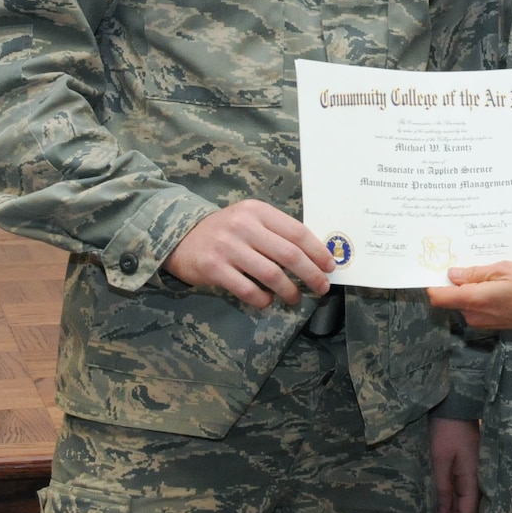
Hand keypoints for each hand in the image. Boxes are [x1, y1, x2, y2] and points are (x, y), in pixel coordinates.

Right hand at [161, 200, 332, 307]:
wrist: (181, 237)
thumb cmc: (226, 231)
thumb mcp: (250, 220)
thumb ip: (277, 232)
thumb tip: (315, 255)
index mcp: (258, 211)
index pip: (297, 232)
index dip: (317, 251)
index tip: (330, 267)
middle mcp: (244, 226)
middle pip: (289, 254)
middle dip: (311, 274)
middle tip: (321, 288)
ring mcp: (228, 247)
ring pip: (271, 274)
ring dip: (289, 290)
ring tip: (295, 298)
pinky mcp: (214, 268)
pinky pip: (247, 289)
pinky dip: (262, 299)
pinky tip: (267, 302)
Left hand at [426, 261, 511, 330]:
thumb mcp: (504, 269)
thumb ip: (475, 273)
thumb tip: (452, 275)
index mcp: (475, 300)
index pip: (438, 297)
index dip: (432, 283)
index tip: (434, 268)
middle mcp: (475, 315)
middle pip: (451, 298)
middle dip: (455, 281)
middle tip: (468, 262)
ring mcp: (483, 322)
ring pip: (464, 302)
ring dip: (470, 288)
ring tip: (490, 272)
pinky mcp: (492, 324)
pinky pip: (477, 308)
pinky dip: (480, 295)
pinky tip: (497, 284)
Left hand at [430, 416, 480, 512]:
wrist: (453, 403)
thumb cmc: (445, 429)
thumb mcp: (439, 458)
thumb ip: (441, 487)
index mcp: (472, 476)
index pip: (468, 512)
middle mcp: (475, 477)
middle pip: (466, 508)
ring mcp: (471, 470)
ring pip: (462, 498)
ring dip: (447, 507)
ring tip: (428, 512)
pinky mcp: (464, 464)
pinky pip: (458, 487)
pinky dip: (447, 495)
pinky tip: (434, 497)